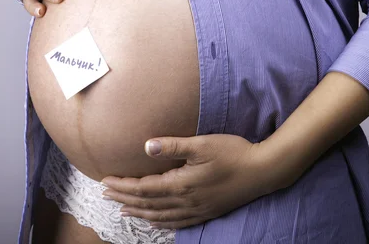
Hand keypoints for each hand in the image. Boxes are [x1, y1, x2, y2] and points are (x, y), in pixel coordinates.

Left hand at [100, 134, 268, 229]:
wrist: (263, 172)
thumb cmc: (234, 153)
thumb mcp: (203, 144)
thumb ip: (174, 146)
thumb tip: (146, 146)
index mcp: (181, 184)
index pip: (143, 187)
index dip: (123, 185)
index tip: (105, 181)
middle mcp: (185, 201)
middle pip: (147, 203)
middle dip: (124, 198)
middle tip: (105, 195)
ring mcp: (196, 210)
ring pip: (159, 216)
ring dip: (138, 212)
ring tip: (122, 209)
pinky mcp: (206, 213)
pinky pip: (176, 223)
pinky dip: (159, 222)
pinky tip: (153, 220)